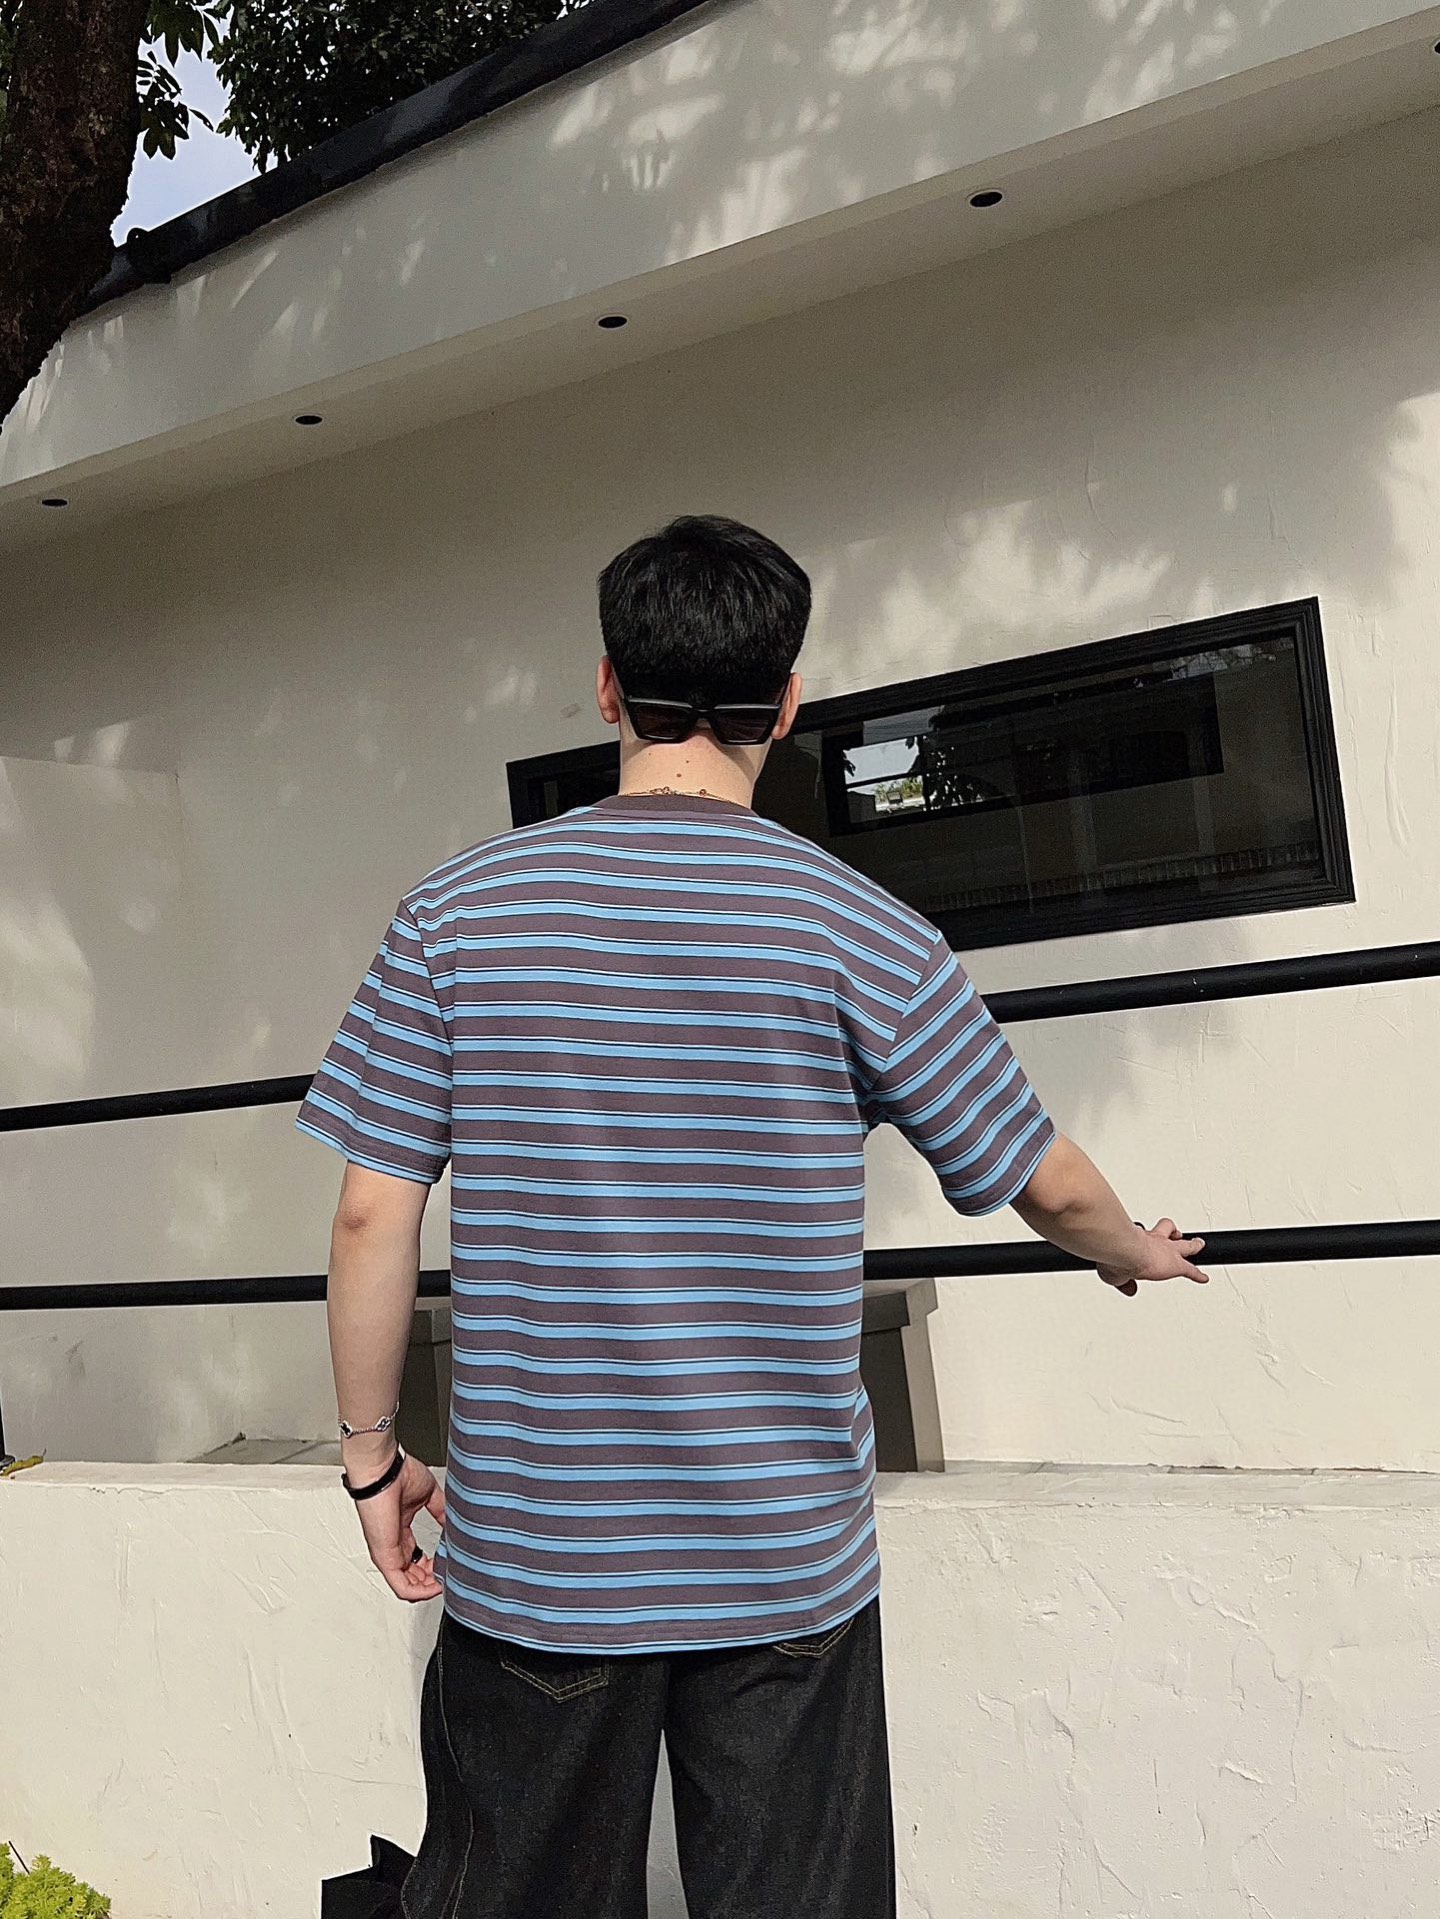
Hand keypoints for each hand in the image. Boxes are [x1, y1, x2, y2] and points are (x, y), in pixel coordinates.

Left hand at [351, 1450, 446, 1601]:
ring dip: (428, 1589)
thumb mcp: (428, 1495)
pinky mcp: (384, 1557)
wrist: (384, 1470)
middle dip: (433, 1580)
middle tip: (449, 1575)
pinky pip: (401, 1586)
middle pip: (413, 1576)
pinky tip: (435, 1587)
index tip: (449, 1562)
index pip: (417, 1560)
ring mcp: (386, 1552)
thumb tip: (454, 1523)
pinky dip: (420, 1592)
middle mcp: (392, 1544)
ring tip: (445, 1583)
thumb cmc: (398, 1474)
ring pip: (408, 1585)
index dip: (435, 1565)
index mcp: (401, 1530)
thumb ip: (441, 1511)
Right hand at [1097, 1219, 1208, 1296]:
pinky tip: (1204, 1278)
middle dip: (1173, 1232)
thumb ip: (1124, 1283)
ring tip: (1198, 1244)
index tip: (1146, 1244)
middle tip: (1176, 1234)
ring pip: (1184, 1245)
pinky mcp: (1176, 1264)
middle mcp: (1152, 1241)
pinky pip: (1191, 1269)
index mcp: (1136, 1240)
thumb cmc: (1113, 1256)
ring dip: (1193, 1245)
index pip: (1144, 1236)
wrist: (1123, 1250)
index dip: (1147, 1239)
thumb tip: (1129, 1290)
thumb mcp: (1113, 1275)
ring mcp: (1166, 1251)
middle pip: (1167, 1231)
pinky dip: (1198, 1275)